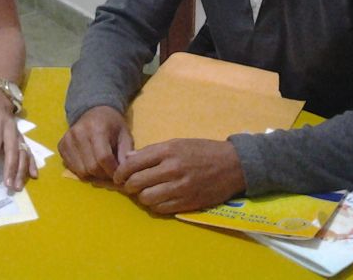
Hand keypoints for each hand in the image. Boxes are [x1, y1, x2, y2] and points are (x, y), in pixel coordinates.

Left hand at [0, 87, 36, 190]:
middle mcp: (9, 129)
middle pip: (12, 150)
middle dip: (11, 168)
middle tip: (8, 185)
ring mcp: (18, 134)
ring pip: (23, 152)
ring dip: (22, 170)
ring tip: (18, 186)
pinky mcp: (22, 138)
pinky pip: (29, 151)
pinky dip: (32, 163)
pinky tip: (33, 175)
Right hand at [58, 105, 133, 180]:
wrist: (94, 111)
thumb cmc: (113, 125)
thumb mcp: (125, 135)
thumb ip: (126, 154)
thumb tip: (124, 173)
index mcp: (97, 128)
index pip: (103, 158)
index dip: (112, 171)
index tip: (119, 175)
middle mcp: (79, 133)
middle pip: (91, 167)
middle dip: (103, 174)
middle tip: (110, 172)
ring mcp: (68, 139)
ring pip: (81, 171)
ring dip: (92, 175)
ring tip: (100, 167)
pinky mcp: (61, 145)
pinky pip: (71, 168)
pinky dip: (82, 170)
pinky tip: (89, 162)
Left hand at [113, 138, 245, 213]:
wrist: (233, 165)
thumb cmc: (203, 150)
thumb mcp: (177, 143)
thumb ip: (152, 151)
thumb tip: (128, 159)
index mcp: (168, 151)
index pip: (133, 164)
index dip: (121, 172)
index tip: (118, 176)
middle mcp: (172, 169)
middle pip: (136, 182)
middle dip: (128, 186)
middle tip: (129, 186)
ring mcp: (180, 188)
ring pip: (146, 198)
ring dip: (141, 197)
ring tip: (144, 192)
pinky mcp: (187, 203)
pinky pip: (161, 209)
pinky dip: (155, 205)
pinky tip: (157, 199)